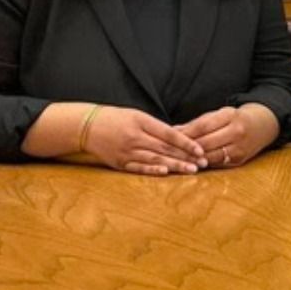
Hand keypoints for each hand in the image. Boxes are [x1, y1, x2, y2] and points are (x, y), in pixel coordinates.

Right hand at [82, 106, 207, 175]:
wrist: (87, 126)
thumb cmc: (115, 118)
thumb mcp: (136, 115)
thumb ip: (155, 127)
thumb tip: (179, 137)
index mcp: (141, 121)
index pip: (168, 133)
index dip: (186, 142)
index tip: (200, 149)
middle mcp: (134, 137)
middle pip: (165, 148)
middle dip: (185, 156)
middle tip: (203, 163)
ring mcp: (127, 151)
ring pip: (155, 160)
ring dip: (175, 166)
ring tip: (191, 170)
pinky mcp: (120, 163)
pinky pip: (139, 168)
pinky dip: (152, 171)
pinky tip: (166, 173)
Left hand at [178, 104, 277, 168]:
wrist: (264, 125)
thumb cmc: (237, 118)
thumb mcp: (220, 114)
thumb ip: (198, 123)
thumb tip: (174, 130)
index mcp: (230, 116)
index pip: (203, 126)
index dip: (185, 133)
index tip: (170, 137)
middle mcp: (237, 132)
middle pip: (205, 143)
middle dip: (186, 148)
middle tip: (170, 152)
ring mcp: (240, 148)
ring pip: (211, 156)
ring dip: (193, 159)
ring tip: (178, 160)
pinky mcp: (240, 160)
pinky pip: (218, 163)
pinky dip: (204, 164)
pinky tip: (193, 164)